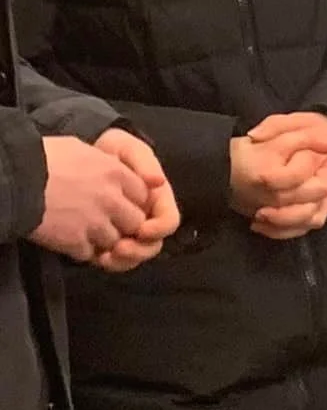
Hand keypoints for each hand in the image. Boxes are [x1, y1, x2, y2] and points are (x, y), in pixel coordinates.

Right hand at [29, 137, 148, 262]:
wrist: (15, 179)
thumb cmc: (43, 157)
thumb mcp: (81, 149)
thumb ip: (103, 162)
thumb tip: (108, 166)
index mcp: (116, 172)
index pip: (144, 195)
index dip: (132, 201)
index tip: (120, 204)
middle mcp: (111, 198)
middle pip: (135, 221)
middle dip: (123, 225)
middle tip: (105, 223)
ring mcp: (95, 222)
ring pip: (115, 241)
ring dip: (102, 240)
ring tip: (85, 232)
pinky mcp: (74, 241)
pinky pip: (88, 254)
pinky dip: (80, 251)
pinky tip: (68, 241)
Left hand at [86, 129, 178, 271]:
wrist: (75, 161)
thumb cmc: (106, 152)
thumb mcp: (125, 147)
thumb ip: (144, 162)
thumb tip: (159, 182)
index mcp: (156, 199)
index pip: (168, 221)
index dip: (159, 229)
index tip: (141, 230)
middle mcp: (146, 218)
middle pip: (153, 245)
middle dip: (139, 250)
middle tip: (118, 248)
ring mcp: (127, 232)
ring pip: (136, 256)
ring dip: (124, 260)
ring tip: (105, 255)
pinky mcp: (107, 241)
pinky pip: (115, 260)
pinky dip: (109, 262)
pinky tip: (95, 256)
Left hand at [241, 112, 326, 240]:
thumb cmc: (317, 129)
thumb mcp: (297, 120)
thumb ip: (275, 126)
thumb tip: (254, 136)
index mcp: (321, 156)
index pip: (302, 173)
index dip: (279, 180)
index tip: (260, 178)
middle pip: (310, 206)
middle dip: (282, 213)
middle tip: (259, 211)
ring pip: (311, 219)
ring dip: (285, 224)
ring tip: (259, 218)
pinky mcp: (322, 205)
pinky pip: (308, 225)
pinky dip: (287, 230)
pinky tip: (264, 225)